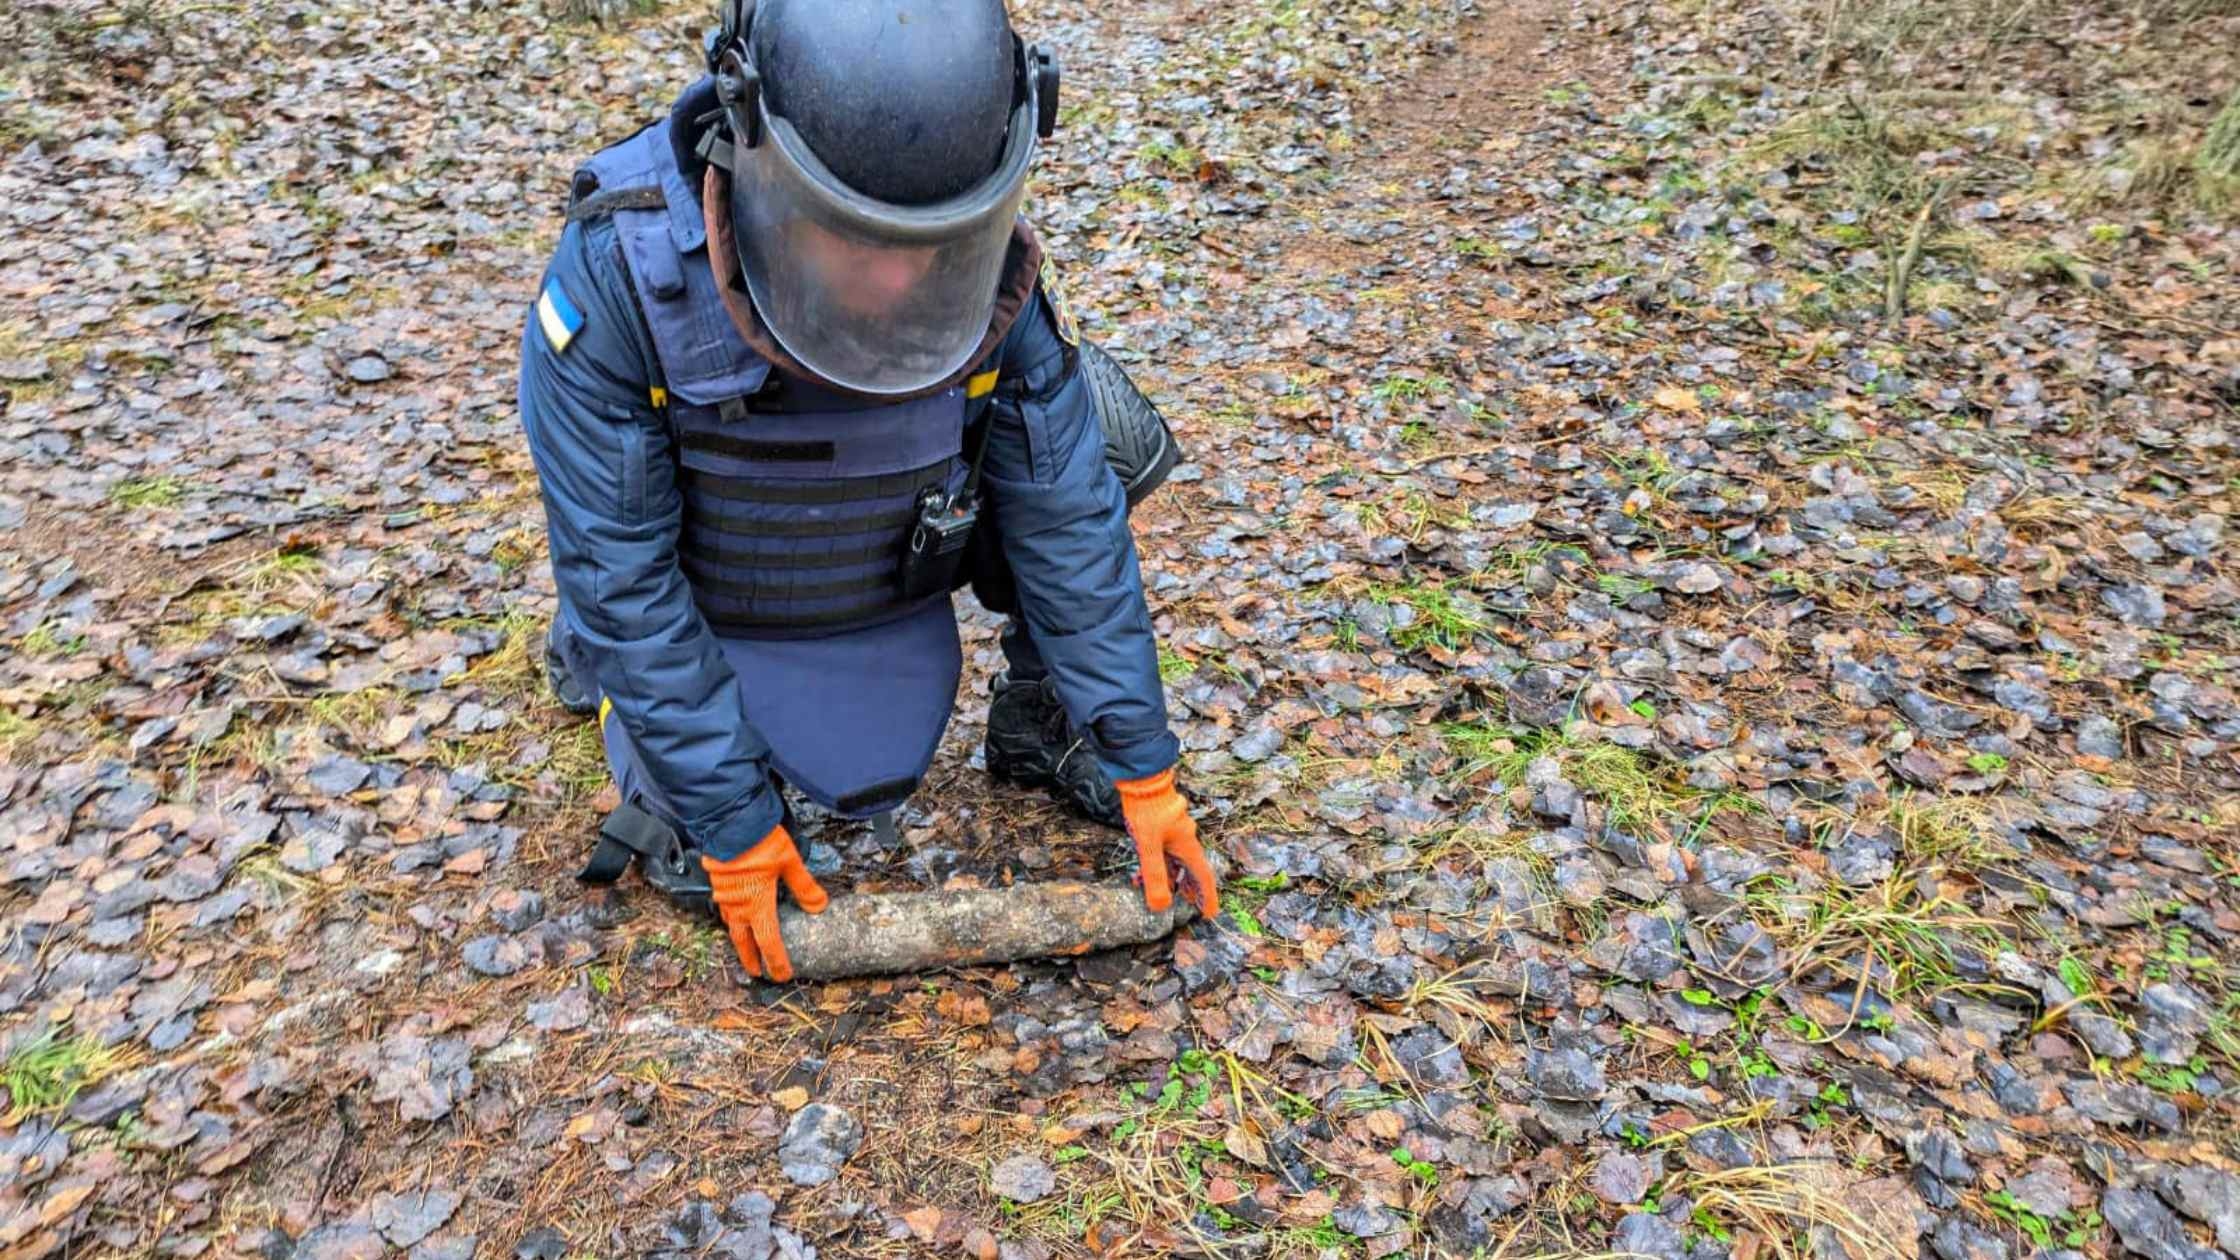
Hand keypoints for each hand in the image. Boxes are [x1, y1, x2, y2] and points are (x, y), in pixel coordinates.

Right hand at [702, 825, 828, 981]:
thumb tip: (820, 907)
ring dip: (739, 940)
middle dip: (751, 959)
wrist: (728, 821)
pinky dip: (730, 920)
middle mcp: (738, 905)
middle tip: (756, 973)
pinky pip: (723, 909)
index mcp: (758, 904)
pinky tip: (734, 916)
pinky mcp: (716, 883)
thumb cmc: (761, 840)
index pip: (769, 942)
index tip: (781, 975)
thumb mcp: (791, 862)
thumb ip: (805, 887)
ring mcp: (724, 896)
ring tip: (745, 949)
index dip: (776, 961)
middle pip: (744, 941)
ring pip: (731, 926)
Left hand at [1114, 767, 1218, 917]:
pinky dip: (1160, 864)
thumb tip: (1160, 906)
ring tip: (1166, 893)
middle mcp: (1184, 838)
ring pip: (1177, 860)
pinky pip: (1165, 850)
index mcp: (1187, 844)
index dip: (1207, 896)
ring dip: (1173, 878)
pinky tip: (1145, 871)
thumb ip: (1154, 876)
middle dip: (1191, 889)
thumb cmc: (1147, 810)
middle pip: (1192, 869)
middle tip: (1190, 906)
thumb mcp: (1148, 846)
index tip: (1209, 913)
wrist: (1141, 778)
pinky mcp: (1161, 824)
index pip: (1203, 876)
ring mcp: (1173, 830)